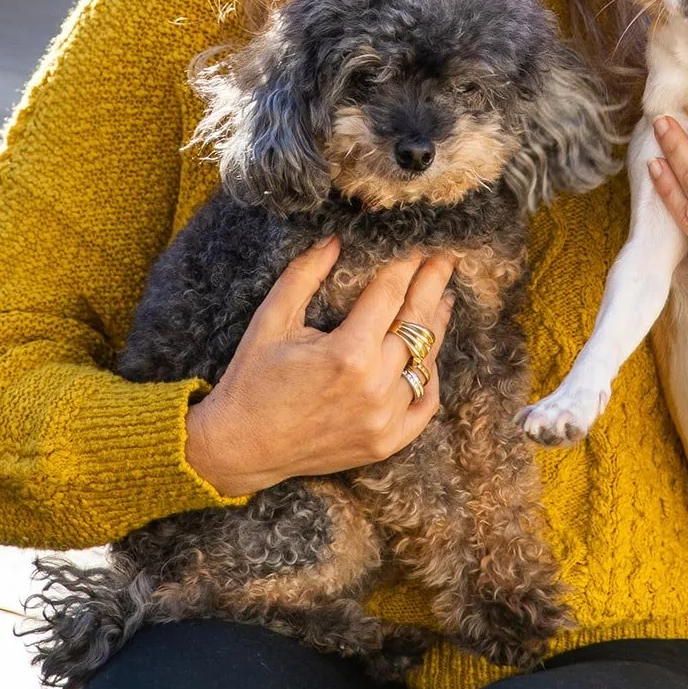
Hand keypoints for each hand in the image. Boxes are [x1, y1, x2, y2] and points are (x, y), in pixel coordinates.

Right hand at [184, 241, 455, 495]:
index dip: (406, 267)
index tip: (417, 250)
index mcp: (347, 352)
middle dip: (432, 285)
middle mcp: (374, 386)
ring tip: (442, 300)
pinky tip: (429, 358)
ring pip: (426, 362)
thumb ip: (304, 275)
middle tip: (445, 261)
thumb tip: (335, 240)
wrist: (242, 448)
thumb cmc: (251, 380)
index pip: (391, 295)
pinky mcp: (386, 442)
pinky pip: (425, 405)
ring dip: (436, 327)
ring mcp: (384, 418)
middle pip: (417, 324)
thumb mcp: (271, 320)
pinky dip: (430, 379)